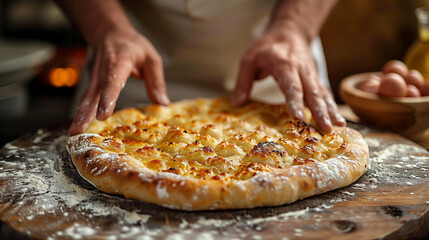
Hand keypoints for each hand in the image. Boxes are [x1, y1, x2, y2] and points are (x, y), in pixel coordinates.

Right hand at [68, 29, 168, 134]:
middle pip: (93, 93)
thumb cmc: (133, 46)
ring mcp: (95, 77)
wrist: (110, 33)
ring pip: (87, 98)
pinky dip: (82, 112)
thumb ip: (156, 81)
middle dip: (86, 113)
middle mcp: (103, 71)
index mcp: (119, 62)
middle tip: (79, 130)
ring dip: (80, 115)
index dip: (108, 98)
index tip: (103, 114)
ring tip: (74, 133)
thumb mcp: (151, 58)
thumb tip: (162, 103)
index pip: (112, 81)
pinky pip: (87, 99)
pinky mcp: (92, 83)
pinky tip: (78, 127)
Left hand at [230, 24, 344, 131]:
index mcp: (284, 64)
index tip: (299, 118)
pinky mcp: (316, 80)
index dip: (295, 101)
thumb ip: (243, 82)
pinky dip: (333, 108)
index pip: (292, 85)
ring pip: (323, 94)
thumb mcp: (249, 59)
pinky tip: (339, 122)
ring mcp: (311, 75)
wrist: (290, 32)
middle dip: (320, 111)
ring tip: (337, 127)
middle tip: (325, 128)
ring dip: (331, 111)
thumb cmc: (267, 48)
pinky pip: (326, 94)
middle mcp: (302, 70)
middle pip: (312, 92)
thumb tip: (236, 104)